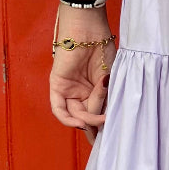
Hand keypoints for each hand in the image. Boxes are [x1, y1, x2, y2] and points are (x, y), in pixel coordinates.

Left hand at [49, 3, 116, 143]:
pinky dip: (68, 119)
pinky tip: (81, 122)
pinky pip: (59, 109)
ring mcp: (69, 89)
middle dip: (96, 123)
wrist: (90, 29)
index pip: (95, 114)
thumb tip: (104, 121)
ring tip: (100, 115)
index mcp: (94, 90)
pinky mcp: (57, 85)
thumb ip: (106, 100)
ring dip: (88, 118)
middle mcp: (81, 91)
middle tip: (107, 123)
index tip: (109, 140)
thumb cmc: (103, 48)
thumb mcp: (111, 80)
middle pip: (86, 117)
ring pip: (75, 114)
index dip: (100, 128)